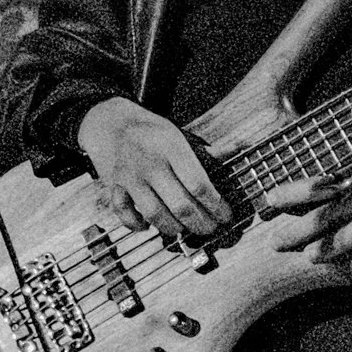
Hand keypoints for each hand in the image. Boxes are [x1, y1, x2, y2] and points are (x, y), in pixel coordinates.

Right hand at [76, 98, 231, 238]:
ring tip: (185, 229)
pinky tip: (148, 226)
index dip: (216, 206)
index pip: (199, 184)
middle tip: (211, 229)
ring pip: (154, 214)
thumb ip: (208, 151)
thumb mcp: (181, 136)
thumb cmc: (154, 133)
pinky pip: (123, 213)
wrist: (112, 122)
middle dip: (201, 223)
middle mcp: (150, 163)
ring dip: (173, 228)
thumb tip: (239, 148)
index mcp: (172, 148)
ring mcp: (130, 176)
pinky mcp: (114, 186)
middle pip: (180, 204)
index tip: (226, 216)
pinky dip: (135, 224)